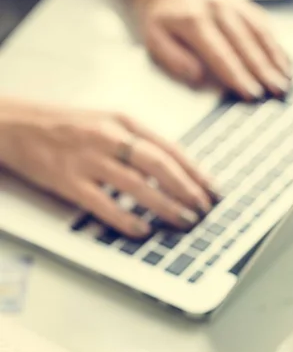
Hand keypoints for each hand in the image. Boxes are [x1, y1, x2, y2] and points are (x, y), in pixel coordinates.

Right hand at [0, 99, 215, 237]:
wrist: (13, 124)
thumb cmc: (67, 126)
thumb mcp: (109, 122)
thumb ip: (141, 142)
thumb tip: (179, 170)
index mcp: (124, 121)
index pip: (171, 148)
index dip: (196, 172)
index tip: (214, 190)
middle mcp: (109, 137)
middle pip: (159, 165)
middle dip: (188, 190)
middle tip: (204, 209)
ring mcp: (88, 158)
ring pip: (136, 186)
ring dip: (165, 206)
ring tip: (184, 221)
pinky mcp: (67, 180)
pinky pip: (103, 204)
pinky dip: (126, 219)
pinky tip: (143, 230)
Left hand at [134, 0, 290, 99]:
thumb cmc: (163, 20)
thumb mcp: (154, 39)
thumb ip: (173, 58)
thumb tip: (197, 75)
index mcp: (194, 20)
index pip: (221, 54)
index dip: (238, 76)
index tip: (252, 94)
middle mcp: (217, 9)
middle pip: (245, 45)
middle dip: (263, 71)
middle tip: (277, 92)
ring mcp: (234, 4)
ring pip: (259, 33)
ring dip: (275, 59)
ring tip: (286, 81)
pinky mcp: (244, 4)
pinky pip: (264, 25)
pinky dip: (276, 46)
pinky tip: (285, 64)